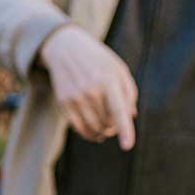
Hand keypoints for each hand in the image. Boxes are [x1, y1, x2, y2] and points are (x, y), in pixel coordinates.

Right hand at [38, 25, 136, 149]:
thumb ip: (129, 93)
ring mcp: (75, 97)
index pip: (118, 110)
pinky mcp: (64, 102)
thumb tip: (130, 117)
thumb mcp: (119, 70)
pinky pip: (79, 128)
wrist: (66, 48)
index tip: (127, 146)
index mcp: (108, 80)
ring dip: (103, 132)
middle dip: (115, 127)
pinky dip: (89, 134)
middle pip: (108, 124)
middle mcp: (91, 90)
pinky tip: (96, 133)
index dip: (124, 130)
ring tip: (107, 128)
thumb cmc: (99, 61)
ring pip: (94, 129)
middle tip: (116, 123)